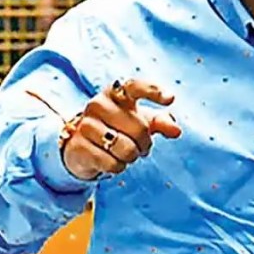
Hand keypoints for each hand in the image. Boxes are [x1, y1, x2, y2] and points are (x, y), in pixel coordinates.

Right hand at [62, 79, 179, 180]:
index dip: (154, 92)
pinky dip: (118, 167)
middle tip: (140, 146)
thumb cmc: (116, 127)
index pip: (136, 86)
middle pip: (139, 129)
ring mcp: (86, 124)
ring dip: (131, 156)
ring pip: (126, 149)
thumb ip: (160, 122)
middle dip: (145, 143)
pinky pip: (112, 163)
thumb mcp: (140, 121)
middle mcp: (99, 104)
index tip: (171, 99)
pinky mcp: (78, 145)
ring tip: (125, 152)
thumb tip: (176, 130)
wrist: (80, 145)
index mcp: (116, 92)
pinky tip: (111, 160)